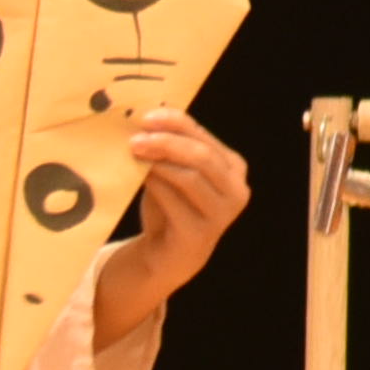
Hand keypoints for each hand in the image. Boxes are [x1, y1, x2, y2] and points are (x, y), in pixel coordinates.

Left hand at [99, 112, 253, 325]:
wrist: (166, 255)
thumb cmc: (169, 205)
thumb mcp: (171, 171)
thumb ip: (169, 147)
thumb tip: (148, 115)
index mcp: (232, 166)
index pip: (203, 135)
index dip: (175, 122)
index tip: (145, 116)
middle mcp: (236, 189)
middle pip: (201, 155)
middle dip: (166, 142)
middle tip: (135, 139)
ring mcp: (222, 214)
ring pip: (190, 177)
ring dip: (158, 163)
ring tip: (133, 155)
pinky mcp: (201, 234)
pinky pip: (175, 203)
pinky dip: (155, 186)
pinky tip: (139, 178)